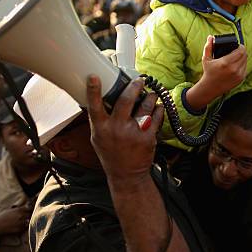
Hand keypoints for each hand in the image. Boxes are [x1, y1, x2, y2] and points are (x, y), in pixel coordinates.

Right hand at [0, 205, 32, 243]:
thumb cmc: (1, 218)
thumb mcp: (9, 210)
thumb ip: (17, 208)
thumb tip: (24, 206)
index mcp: (19, 210)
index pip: (30, 207)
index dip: (32, 208)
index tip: (32, 209)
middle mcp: (21, 215)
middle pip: (31, 214)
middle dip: (31, 214)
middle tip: (29, 215)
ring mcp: (21, 223)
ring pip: (29, 220)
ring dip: (28, 220)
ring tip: (25, 220)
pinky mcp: (20, 229)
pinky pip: (26, 227)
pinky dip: (25, 226)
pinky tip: (21, 225)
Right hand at [86, 75, 163, 189]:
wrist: (127, 175)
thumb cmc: (111, 154)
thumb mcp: (98, 138)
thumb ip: (99, 120)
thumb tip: (100, 99)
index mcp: (101, 129)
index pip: (94, 106)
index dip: (93, 90)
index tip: (94, 77)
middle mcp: (117, 129)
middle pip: (126, 100)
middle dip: (134, 86)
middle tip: (139, 80)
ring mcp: (134, 133)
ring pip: (145, 106)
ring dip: (150, 97)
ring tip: (151, 94)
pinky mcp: (148, 137)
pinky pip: (156, 117)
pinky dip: (158, 110)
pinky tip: (157, 107)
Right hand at [186, 36, 246, 108]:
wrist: (210, 88)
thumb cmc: (208, 72)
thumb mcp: (206, 58)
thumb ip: (208, 46)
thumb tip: (210, 36)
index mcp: (225, 63)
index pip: (240, 51)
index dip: (241, 46)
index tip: (238, 45)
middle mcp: (233, 69)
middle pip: (244, 55)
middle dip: (242, 51)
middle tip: (238, 49)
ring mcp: (238, 75)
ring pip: (246, 61)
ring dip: (243, 57)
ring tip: (238, 55)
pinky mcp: (240, 79)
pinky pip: (245, 68)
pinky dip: (243, 64)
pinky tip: (238, 62)